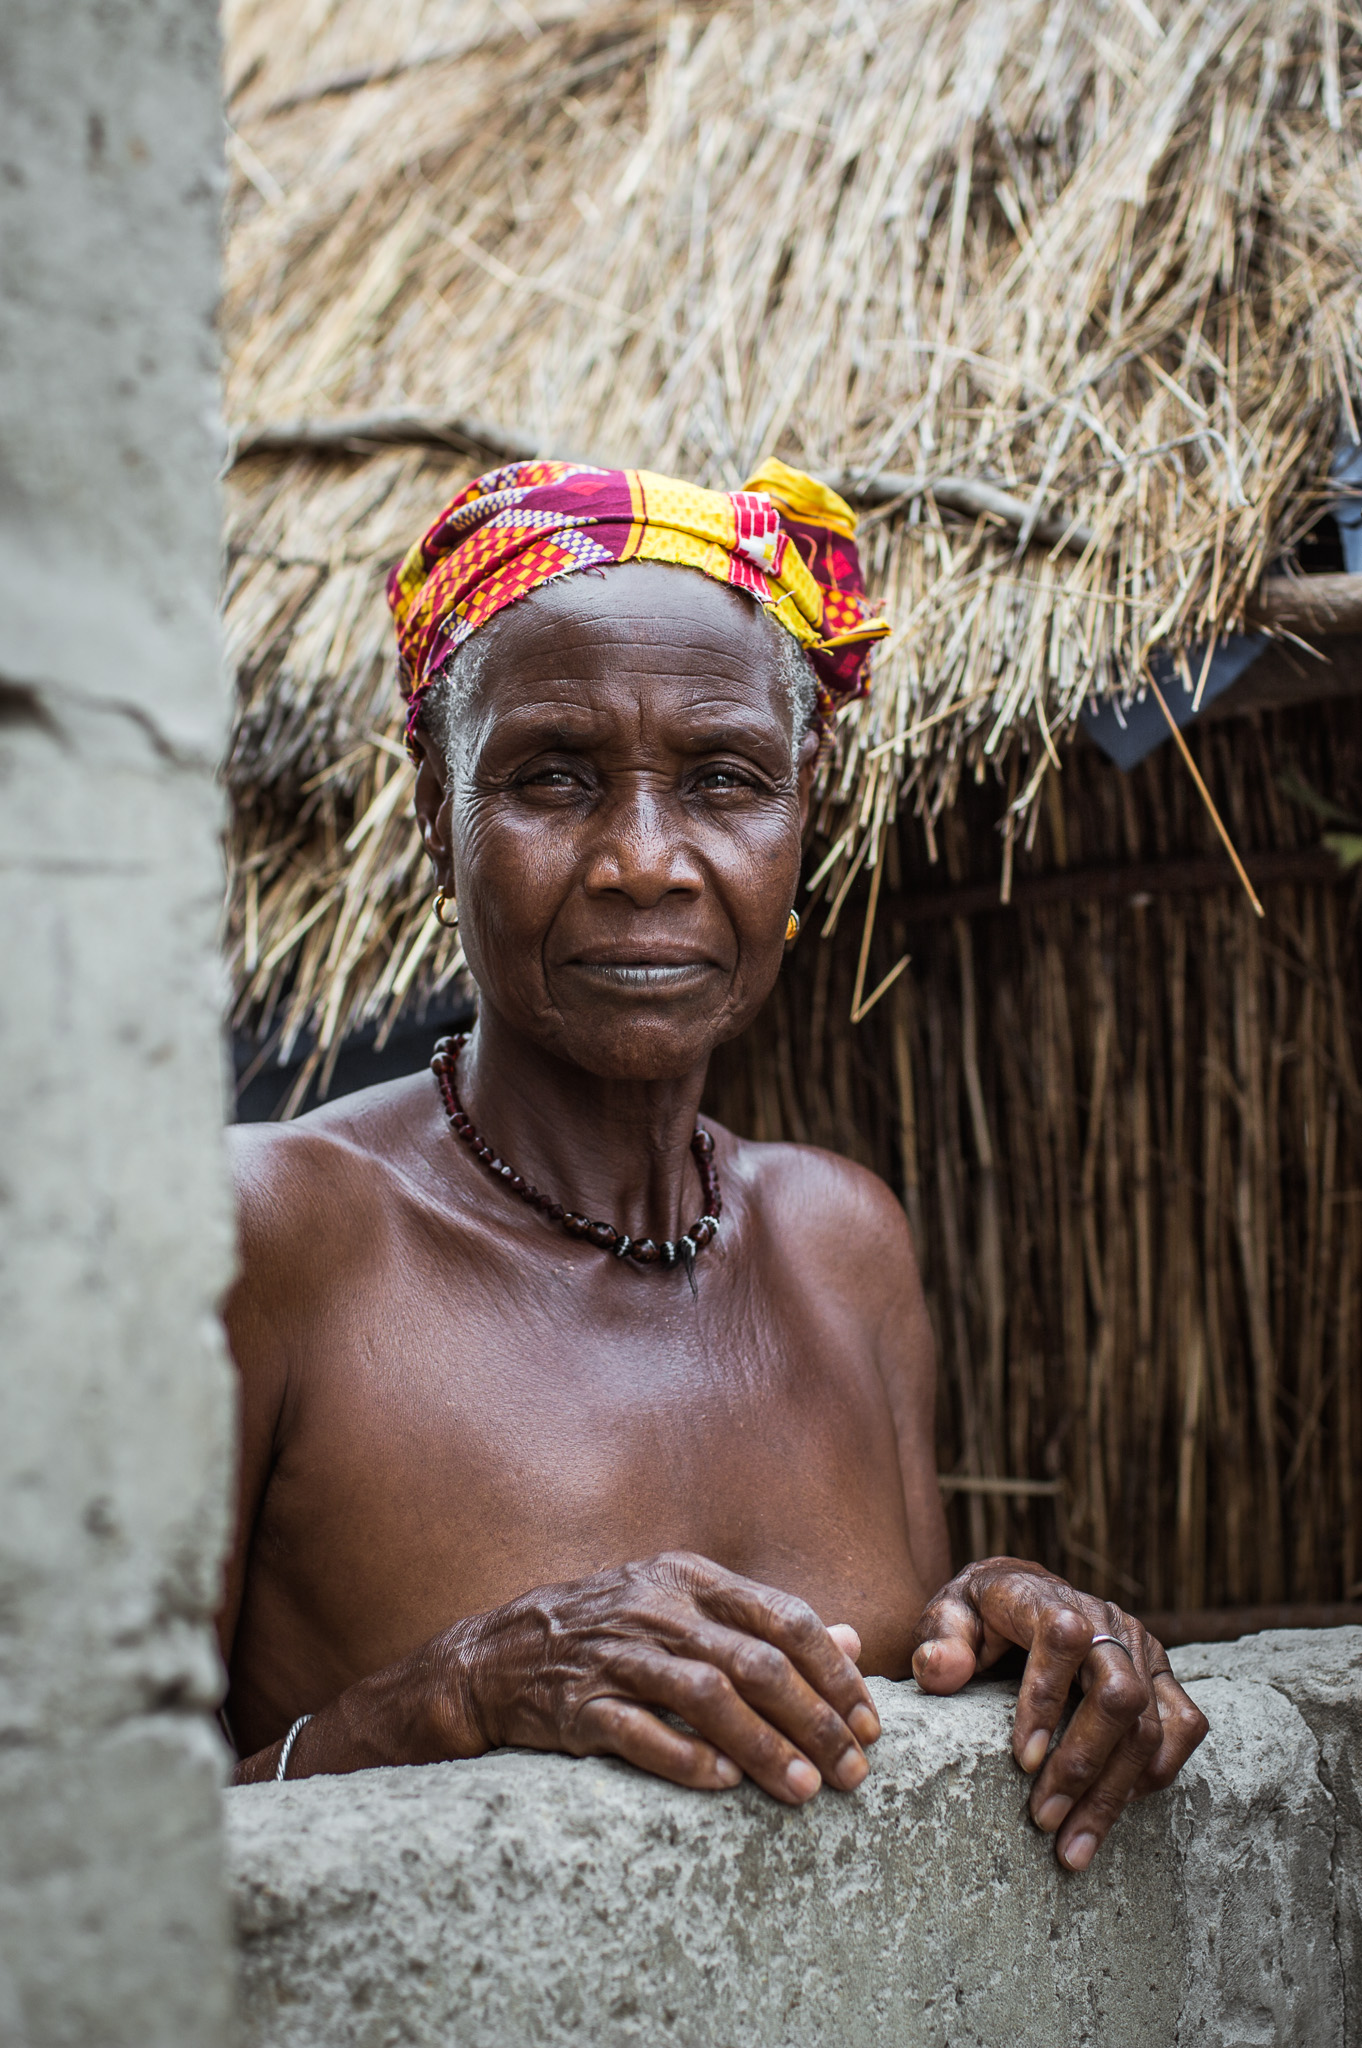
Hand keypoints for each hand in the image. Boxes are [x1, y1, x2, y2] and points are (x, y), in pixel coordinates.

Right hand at [437, 1551, 880, 1803]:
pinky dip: (687, 1758)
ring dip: (764, 1747)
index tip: (869, 1723)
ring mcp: (615, 1656)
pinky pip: (640, 1732)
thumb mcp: (684, 1605)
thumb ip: (764, 1623)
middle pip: (756, 1663)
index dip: (835, 1672)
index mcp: (690, 1578)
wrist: (497, 1656)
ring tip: (806, 1789)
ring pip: (706, 1697)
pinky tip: (725, 1785)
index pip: (784, 1618)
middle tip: (853, 1771)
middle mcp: (657, 1609)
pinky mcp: (578, 1705)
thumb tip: (850, 1641)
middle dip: (816, 1720)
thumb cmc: (609, 1630)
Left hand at [910, 1557, 1207, 1870]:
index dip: (1045, 1699)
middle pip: (1119, 1694)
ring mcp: (1141, 1647)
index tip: (1022, 1761)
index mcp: (1047, 1599)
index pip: (1062, 1638)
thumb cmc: (981, 1616)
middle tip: (1043, 1820)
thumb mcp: (948, 1616)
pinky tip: (1113, 1808)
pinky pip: (1184, 1727)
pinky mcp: (1161, 1674)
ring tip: (1073, 1846)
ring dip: (1113, 1793)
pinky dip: (1154, 1776)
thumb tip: (940, 1672)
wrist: (1024, 1594)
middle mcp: (1104, 1620)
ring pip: (1150, 1726)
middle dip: (1083, 1765)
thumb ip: (939, 1641)